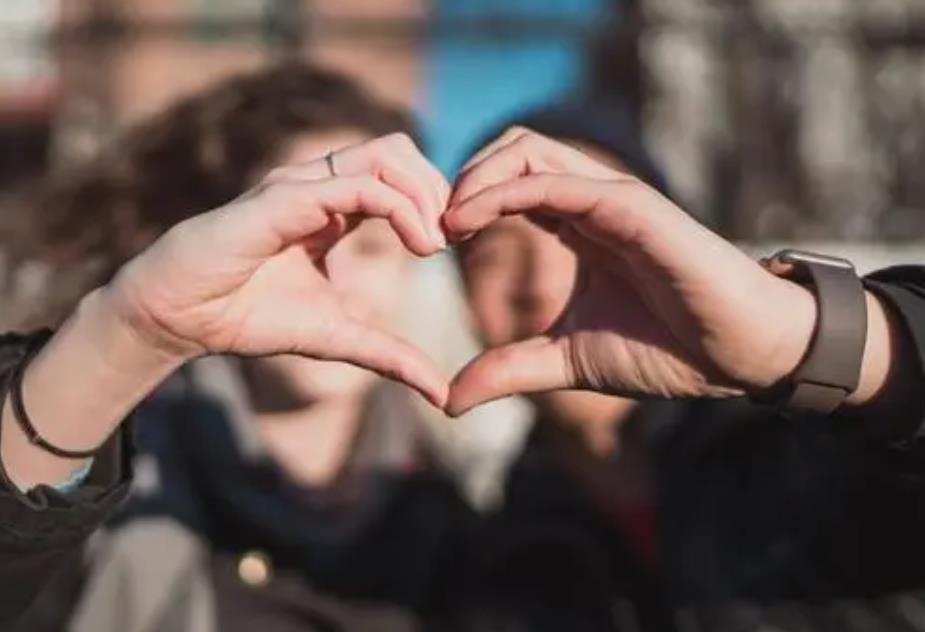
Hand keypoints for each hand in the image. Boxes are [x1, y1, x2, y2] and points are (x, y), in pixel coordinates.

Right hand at [105, 134, 449, 405]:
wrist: (180, 319)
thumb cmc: (247, 317)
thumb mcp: (337, 337)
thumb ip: (389, 355)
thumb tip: (441, 393)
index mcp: (332, 206)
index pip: (399, 175)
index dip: (435, 202)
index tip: (456, 245)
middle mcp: (318, 185)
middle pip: (399, 150)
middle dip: (438, 188)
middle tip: (454, 238)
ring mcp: (300, 186)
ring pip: (385, 154)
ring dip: (424, 193)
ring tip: (436, 243)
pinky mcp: (283, 200)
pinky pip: (356, 185)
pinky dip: (400, 208)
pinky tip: (418, 246)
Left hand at [443, 129, 817, 414]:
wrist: (737, 358)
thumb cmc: (666, 350)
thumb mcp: (566, 360)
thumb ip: (509, 368)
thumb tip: (448, 400)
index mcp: (578, 226)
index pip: (510, 184)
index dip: (464, 203)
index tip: (430, 243)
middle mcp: (592, 201)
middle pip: (513, 150)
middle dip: (462, 177)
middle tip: (429, 226)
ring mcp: (612, 197)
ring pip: (529, 150)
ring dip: (475, 177)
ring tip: (444, 223)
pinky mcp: (631, 207)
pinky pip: (556, 182)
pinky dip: (503, 192)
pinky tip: (469, 223)